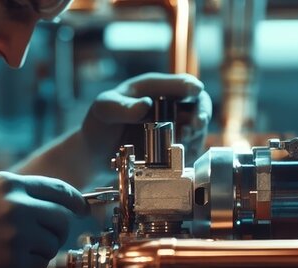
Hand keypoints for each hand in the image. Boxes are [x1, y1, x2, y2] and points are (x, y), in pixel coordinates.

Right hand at [0, 172, 86, 267]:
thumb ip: (15, 193)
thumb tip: (52, 198)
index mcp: (8, 184)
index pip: (57, 188)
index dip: (75, 200)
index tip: (82, 208)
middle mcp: (16, 204)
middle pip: (62, 218)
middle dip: (57, 231)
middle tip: (43, 239)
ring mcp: (16, 231)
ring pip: (52, 243)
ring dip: (39, 250)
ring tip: (12, 251)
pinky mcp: (14, 259)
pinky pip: (39, 263)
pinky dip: (29, 266)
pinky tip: (6, 263)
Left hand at [81, 73, 212, 162]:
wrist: (96, 152)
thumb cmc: (100, 123)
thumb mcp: (104, 109)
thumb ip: (122, 106)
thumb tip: (146, 104)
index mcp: (154, 89)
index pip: (180, 83)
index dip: (190, 86)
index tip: (196, 90)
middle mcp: (168, 105)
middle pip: (197, 104)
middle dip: (201, 112)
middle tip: (197, 123)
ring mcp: (173, 126)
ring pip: (196, 127)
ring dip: (196, 133)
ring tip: (185, 138)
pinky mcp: (174, 146)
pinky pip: (189, 148)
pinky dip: (189, 150)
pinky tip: (179, 154)